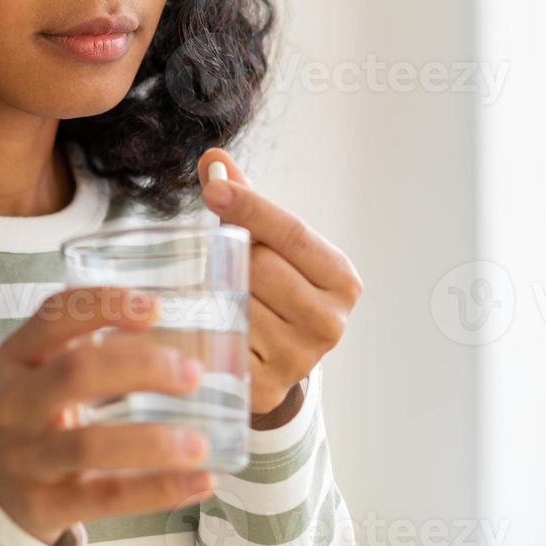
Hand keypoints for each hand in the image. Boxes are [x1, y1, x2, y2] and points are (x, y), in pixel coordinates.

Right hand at [0, 286, 218, 545]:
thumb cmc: (26, 418)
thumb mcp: (34, 374)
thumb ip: (85, 350)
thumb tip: (175, 335)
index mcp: (17, 359)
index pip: (55, 316)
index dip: (105, 305)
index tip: (156, 308)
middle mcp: (16, 404)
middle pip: (77, 373)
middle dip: (142, 367)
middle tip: (192, 374)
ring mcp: (28, 457)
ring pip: (91, 445)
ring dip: (153, 443)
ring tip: (199, 443)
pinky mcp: (45, 504)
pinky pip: (106, 497)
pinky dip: (159, 490)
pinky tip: (200, 481)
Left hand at [197, 149, 362, 415]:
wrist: (272, 361)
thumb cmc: (271, 289)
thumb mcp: (268, 243)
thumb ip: (242, 200)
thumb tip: (214, 159)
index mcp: (341, 279)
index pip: (293, 233)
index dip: (251, 207)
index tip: (212, 187)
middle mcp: (329, 322)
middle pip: (261, 267)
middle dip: (233, 256)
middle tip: (223, 260)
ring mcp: (297, 360)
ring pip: (236, 303)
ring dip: (216, 291)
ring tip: (218, 294)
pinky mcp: (261, 386)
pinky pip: (219, 340)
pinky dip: (205, 324)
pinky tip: (204, 320)